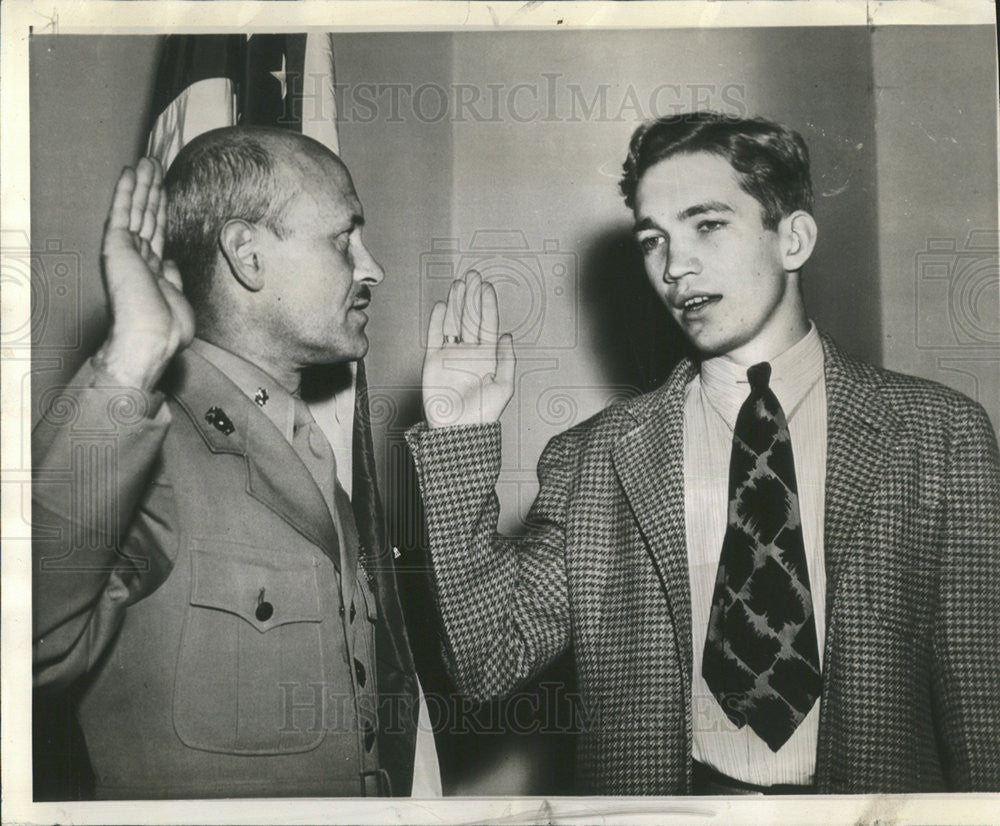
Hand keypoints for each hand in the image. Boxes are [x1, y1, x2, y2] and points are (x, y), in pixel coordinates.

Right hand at [96, 158, 194, 390]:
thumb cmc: (167, 329)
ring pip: (137, 209)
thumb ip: (172, 278)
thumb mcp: (178, 300)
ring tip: (148, 160)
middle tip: (155, 165)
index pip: (157, 233)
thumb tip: (169, 262)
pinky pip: (122, 212)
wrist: (151, 337)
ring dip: (142, 183)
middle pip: (147, 216)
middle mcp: (139, 258)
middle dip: (152, 190)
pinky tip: (130, 172)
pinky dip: (126, 191)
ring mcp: (127, 251)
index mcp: (153, 272)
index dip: (161, 210)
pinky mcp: (117, 246)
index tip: (163, 190)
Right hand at [422, 271, 514, 428]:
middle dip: (471, 297)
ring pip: (453, 322)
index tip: (486, 287)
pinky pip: (434, 336)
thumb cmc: (483, 413)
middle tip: (472, 276)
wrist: (457, 429)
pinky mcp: (434, 361)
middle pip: (470, 318)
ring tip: (458, 284)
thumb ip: (507, 359)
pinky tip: (440, 305)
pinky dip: (436, 321)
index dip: (487, 305)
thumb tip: (508, 335)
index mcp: (487, 356)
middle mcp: (469, 352)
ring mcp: (451, 354)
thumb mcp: (503, 386)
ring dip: (455, 303)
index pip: (487, 324)